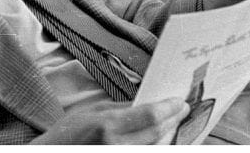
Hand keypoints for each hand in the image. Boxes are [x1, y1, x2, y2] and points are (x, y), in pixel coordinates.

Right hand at [33, 97, 189, 143]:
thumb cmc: (68, 135)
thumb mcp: (91, 112)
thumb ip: (122, 109)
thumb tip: (149, 103)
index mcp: (106, 126)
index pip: (150, 115)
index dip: (169, 108)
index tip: (179, 102)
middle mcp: (116, 147)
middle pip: (158, 133)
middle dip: (173, 120)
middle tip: (181, 110)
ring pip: (157, 148)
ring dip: (168, 135)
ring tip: (172, 123)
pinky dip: (157, 146)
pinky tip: (160, 138)